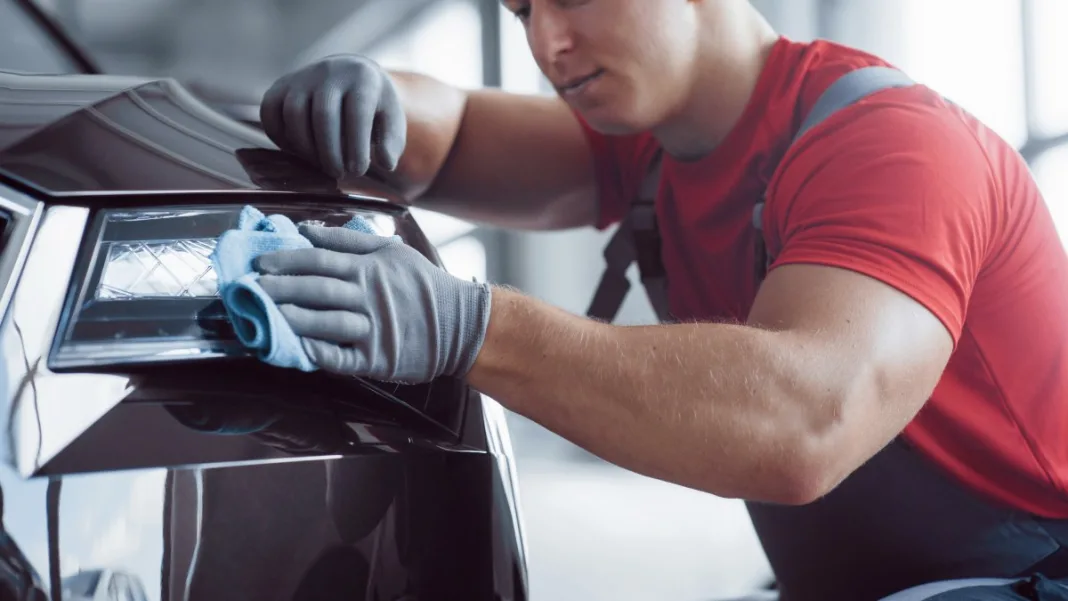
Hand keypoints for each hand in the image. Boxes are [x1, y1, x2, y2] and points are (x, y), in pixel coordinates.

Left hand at [253, 225, 491, 383]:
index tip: (260, 263)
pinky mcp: (377, 359)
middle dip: (280, 287)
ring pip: (325, 323)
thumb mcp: (393, 252)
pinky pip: (342, 358)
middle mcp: (368, 297)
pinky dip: (319, 354)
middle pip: (316, 289)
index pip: (320, 260)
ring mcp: (373, 329)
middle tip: (250, 288)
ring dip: (292, 319)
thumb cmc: (424, 286)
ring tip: (264, 315)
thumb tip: (308, 230)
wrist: (462, 325)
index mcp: (370, 269)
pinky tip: (298, 349)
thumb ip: (350, 241)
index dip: (287, 260)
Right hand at [259, 54, 406, 177]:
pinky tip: (299, 151)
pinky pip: (270, 113)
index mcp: (363, 78)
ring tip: (322, 164)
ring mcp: (302, 77)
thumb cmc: (373, 107)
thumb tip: (386, 163)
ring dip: (306, 148)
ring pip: (294, 114)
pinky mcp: (280, 86)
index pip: (356, 113)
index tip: (357, 170)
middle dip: (329, 152)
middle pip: (323, 115)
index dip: (355, 146)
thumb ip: (392, 143)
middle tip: (338, 173)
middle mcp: (329, 72)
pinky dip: (280, 137)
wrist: (348, 75)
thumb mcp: (391, 120)